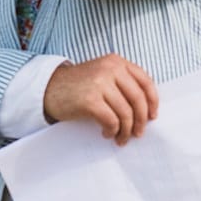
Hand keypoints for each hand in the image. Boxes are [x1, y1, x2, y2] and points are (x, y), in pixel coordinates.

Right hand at [44, 53, 158, 145]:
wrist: (48, 88)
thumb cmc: (79, 85)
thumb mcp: (103, 74)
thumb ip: (123, 83)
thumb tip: (146, 108)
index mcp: (117, 62)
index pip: (145, 81)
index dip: (152, 101)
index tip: (152, 116)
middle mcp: (111, 69)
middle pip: (138, 99)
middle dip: (141, 120)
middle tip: (139, 132)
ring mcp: (100, 83)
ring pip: (125, 112)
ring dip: (126, 130)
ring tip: (121, 138)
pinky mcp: (90, 100)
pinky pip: (111, 120)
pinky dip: (113, 131)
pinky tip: (107, 134)